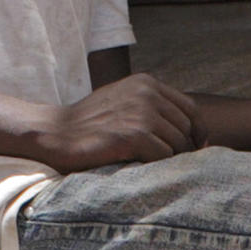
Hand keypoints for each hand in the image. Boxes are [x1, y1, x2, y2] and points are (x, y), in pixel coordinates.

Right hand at [26, 72, 199, 173]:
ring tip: (146, 164)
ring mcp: (141, 113)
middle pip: (186, 129)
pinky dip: (155, 166)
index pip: (190, 110)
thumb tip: (193, 135)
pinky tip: (137, 165)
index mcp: (147, 83)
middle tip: (166, 165)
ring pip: (177, 145)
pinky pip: (163, 157)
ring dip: (166, 160)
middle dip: (182, 150)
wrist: (55, 133)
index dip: (196, 133)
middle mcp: (147, 93)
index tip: (192, 150)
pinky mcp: (133, 135)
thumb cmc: (89, 124)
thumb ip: (153, 109)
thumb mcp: (123, 102)